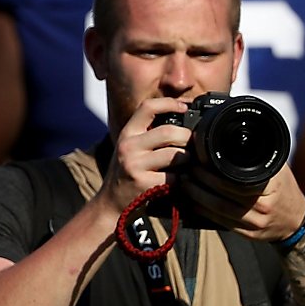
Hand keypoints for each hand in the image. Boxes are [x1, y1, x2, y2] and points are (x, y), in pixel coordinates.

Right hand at [99, 97, 194, 215]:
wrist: (111, 202)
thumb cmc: (127, 173)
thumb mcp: (131, 148)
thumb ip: (149, 134)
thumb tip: (183, 118)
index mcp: (127, 133)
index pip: (148, 107)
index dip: (170, 103)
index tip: (186, 107)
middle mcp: (128, 146)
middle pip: (168, 132)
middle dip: (187, 137)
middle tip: (193, 144)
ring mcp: (135, 164)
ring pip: (175, 154)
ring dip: (187, 159)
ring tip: (186, 164)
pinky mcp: (143, 183)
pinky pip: (174, 177)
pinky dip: (182, 179)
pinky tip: (178, 180)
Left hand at [181, 157, 304, 244]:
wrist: (296, 220)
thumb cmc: (284, 189)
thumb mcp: (278, 168)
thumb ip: (258, 156)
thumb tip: (231, 140)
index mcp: (271, 185)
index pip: (236, 179)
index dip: (213, 173)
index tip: (198, 163)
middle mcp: (264, 205)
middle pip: (224, 195)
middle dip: (201, 183)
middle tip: (186, 171)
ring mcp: (256, 223)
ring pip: (220, 211)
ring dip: (198, 198)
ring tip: (185, 184)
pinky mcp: (249, 234)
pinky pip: (222, 223)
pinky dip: (205, 213)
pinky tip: (194, 203)